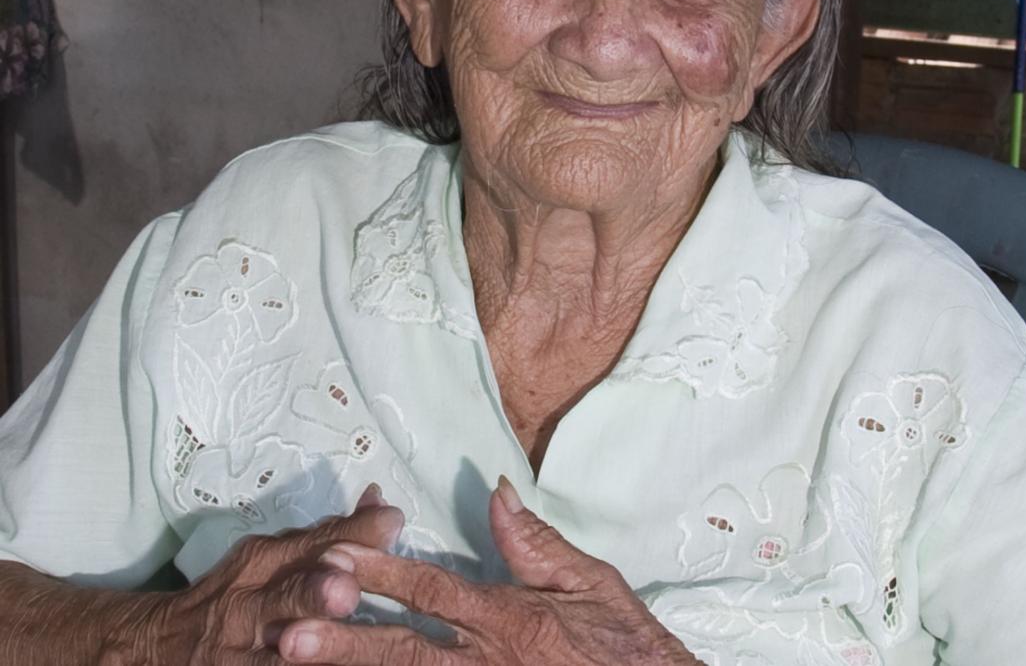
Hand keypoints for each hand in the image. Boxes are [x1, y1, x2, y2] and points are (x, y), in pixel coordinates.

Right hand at [103, 484, 404, 665]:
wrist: (154, 645)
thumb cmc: (235, 597)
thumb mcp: (274, 559)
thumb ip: (332, 536)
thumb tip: (385, 505)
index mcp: (261, 565)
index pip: (309, 545)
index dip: (350, 538)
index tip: (390, 524)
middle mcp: (246, 607)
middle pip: (284, 598)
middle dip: (313, 594)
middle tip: (344, 591)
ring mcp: (233, 654)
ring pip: (272, 658)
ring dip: (304, 653)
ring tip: (326, 652)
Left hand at [276, 478, 696, 664]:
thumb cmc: (623, 641)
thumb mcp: (589, 581)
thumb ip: (534, 541)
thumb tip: (495, 492)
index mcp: (508, 617)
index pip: (433, 590)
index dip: (380, 573)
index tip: (333, 556)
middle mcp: (487, 661)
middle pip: (403, 650)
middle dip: (342, 640)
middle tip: (287, 634)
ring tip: (296, 664)